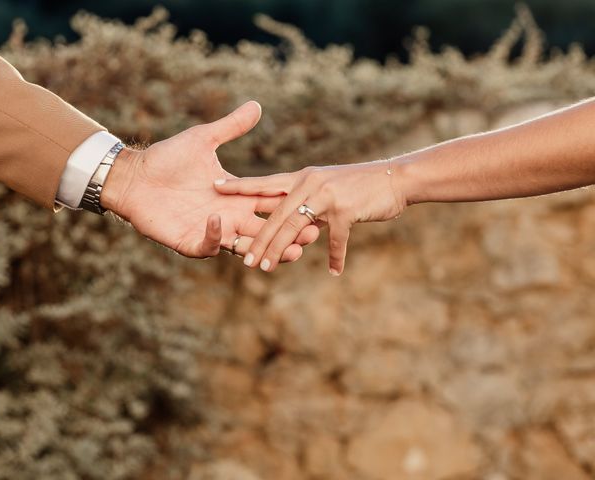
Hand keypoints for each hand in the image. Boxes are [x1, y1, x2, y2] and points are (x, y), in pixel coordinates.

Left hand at [101, 101, 319, 258]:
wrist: (134, 177)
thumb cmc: (168, 157)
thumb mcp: (204, 139)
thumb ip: (231, 127)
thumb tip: (256, 105)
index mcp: (237, 194)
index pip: (271, 203)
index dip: (291, 206)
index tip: (314, 206)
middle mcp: (230, 215)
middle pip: (266, 230)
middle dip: (289, 235)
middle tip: (310, 235)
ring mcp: (212, 230)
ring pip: (246, 246)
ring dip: (265, 248)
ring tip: (287, 251)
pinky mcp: (191, 241)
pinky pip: (210, 246)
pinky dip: (216, 237)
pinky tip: (220, 221)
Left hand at [214, 161, 406, 274]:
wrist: (395, 178)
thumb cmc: (361, 185)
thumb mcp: (329, 188)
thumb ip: (309, 203)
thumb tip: (295, 224)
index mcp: (302, 178)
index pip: (264, 184)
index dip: (240, 187)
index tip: (216, 188)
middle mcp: (309, 184)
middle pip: (275, 217)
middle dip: (258, 241)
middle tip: (243, 261)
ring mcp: (326, 196)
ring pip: (294, 229)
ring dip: (280, 251)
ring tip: (265, 268)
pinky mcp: (344, 210)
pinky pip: (335, 240)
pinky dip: (336, 256)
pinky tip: (335, 271)